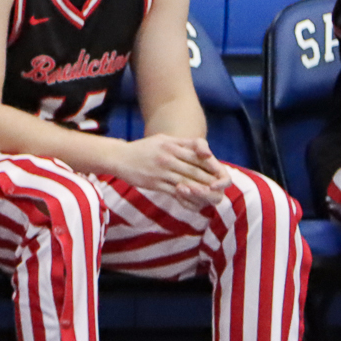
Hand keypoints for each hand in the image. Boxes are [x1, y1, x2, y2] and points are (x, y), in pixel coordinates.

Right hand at [116, 135, 230, 206]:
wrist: (119, 157)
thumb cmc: (143, 148)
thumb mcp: (163, 139)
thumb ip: (184, 143)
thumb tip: (204, 151)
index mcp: (172, 146)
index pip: (197, 155)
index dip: (211, 165)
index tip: (220, 172)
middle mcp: (168, 158)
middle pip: (195, 170)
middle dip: (210, 180)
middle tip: (221, 187)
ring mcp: (161, 172)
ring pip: (187, 182)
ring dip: (202, 190)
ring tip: (213, 196)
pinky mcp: (155, 184)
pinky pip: (174, 192)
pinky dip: (187, 197)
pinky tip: (195, 201)